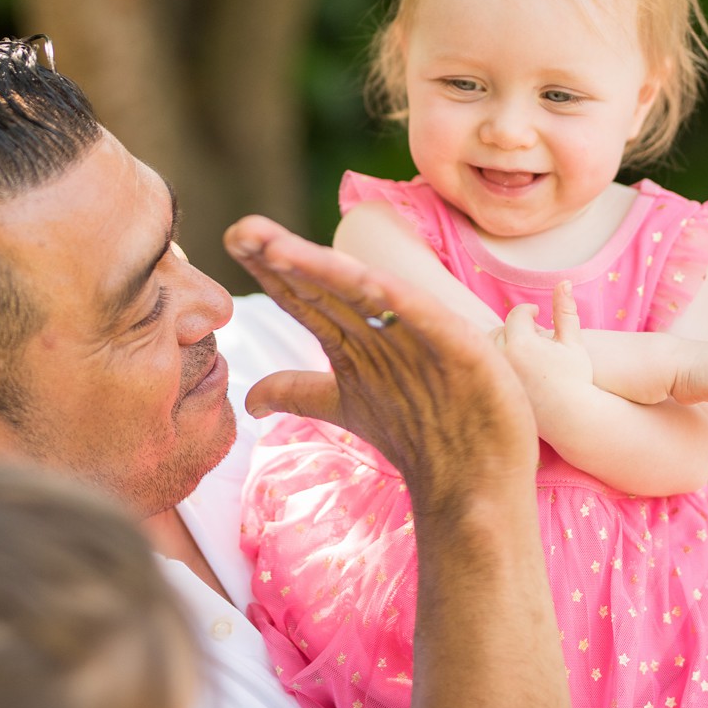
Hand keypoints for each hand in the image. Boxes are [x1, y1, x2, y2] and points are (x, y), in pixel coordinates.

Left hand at [223, 215, 540, 509]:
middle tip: (241, 228)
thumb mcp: (348, 407)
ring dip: (323, 270)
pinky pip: (425, 320)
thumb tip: (250, 398)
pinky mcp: (461, 350)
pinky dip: (398, 300)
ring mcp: (423, 336)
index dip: (271, 268)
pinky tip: (372, 280)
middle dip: (284, 256)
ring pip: (366, 295)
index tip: (232, 240)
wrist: (475, 480)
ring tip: (277, 248)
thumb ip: (301, 392)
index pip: (306, 295)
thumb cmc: (420, 433)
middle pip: (327, 286)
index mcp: (358, 337)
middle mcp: (386, 328)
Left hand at [494, 280, 593, 405]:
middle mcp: (502, 359)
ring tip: (525, 350)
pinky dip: (495, 362)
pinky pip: (484, 368)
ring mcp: (494, 377)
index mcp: (520, 343)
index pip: (517, 315)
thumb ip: (565, 311)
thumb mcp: (573, 342)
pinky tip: (517, 369)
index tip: (537, 313)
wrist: (572, 419)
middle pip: (499, 329)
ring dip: (502, 343)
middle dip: (514, 328)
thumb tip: (563, 281)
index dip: (528, 311)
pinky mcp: (490, 391)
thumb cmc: (576, 379)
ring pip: (488, 348)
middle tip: (533, 335)